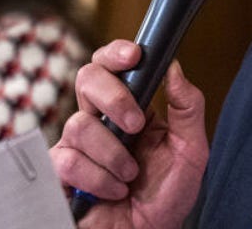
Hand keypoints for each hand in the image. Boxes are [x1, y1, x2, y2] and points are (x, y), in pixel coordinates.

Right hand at [50, 40, 208, 228]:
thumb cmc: (167, 197)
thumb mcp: (191, 151)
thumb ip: (187, 109)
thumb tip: (175, 67)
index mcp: (129, 107)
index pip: (111, 65)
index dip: (115, 53)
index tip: (134, 56)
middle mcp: (99, 119)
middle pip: (86, 78)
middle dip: (113, 97)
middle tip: (136, 125)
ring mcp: (77, 145)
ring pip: (80, 125)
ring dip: (113, 154)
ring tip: (130, 176)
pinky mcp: (60, 172)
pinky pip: (68, 161)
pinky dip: (98, 179)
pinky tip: (112, 192)